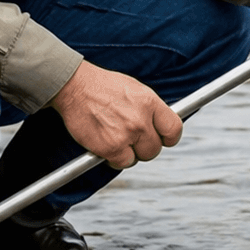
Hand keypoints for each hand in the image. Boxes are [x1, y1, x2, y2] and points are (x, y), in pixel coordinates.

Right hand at [50, 61, 181, 169]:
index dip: (169, 138)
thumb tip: (159, 123)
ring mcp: (126, 135)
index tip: (163, 139)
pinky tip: (107, 147)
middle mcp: (141, 120)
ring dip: (129, 154)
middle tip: (132, 140)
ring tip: (117, 139)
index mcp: (150, 102)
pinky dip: (115, 159)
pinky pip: (121, 163)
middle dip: (144, 147)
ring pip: (138, 158)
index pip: (173, 129)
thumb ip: (150, 107)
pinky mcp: (110, 147)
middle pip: (155, 148)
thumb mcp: (135, 89)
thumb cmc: (101, 86)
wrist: (75, 86)